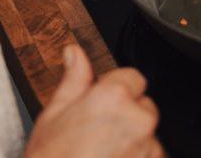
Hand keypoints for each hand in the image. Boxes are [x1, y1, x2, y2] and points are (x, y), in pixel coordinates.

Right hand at [26, 44, 161, 157]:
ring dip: (133, 144)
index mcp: (113, 97)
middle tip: (98, 137)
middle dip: (127, 118)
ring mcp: (148, 148)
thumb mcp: (53, 116)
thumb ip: (74, 79)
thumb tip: (75, 53)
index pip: (133, 77)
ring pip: (148, 137)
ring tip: (102, 157)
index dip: (116, 91)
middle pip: (143, 107)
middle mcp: (137, 119)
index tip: (103, 106)